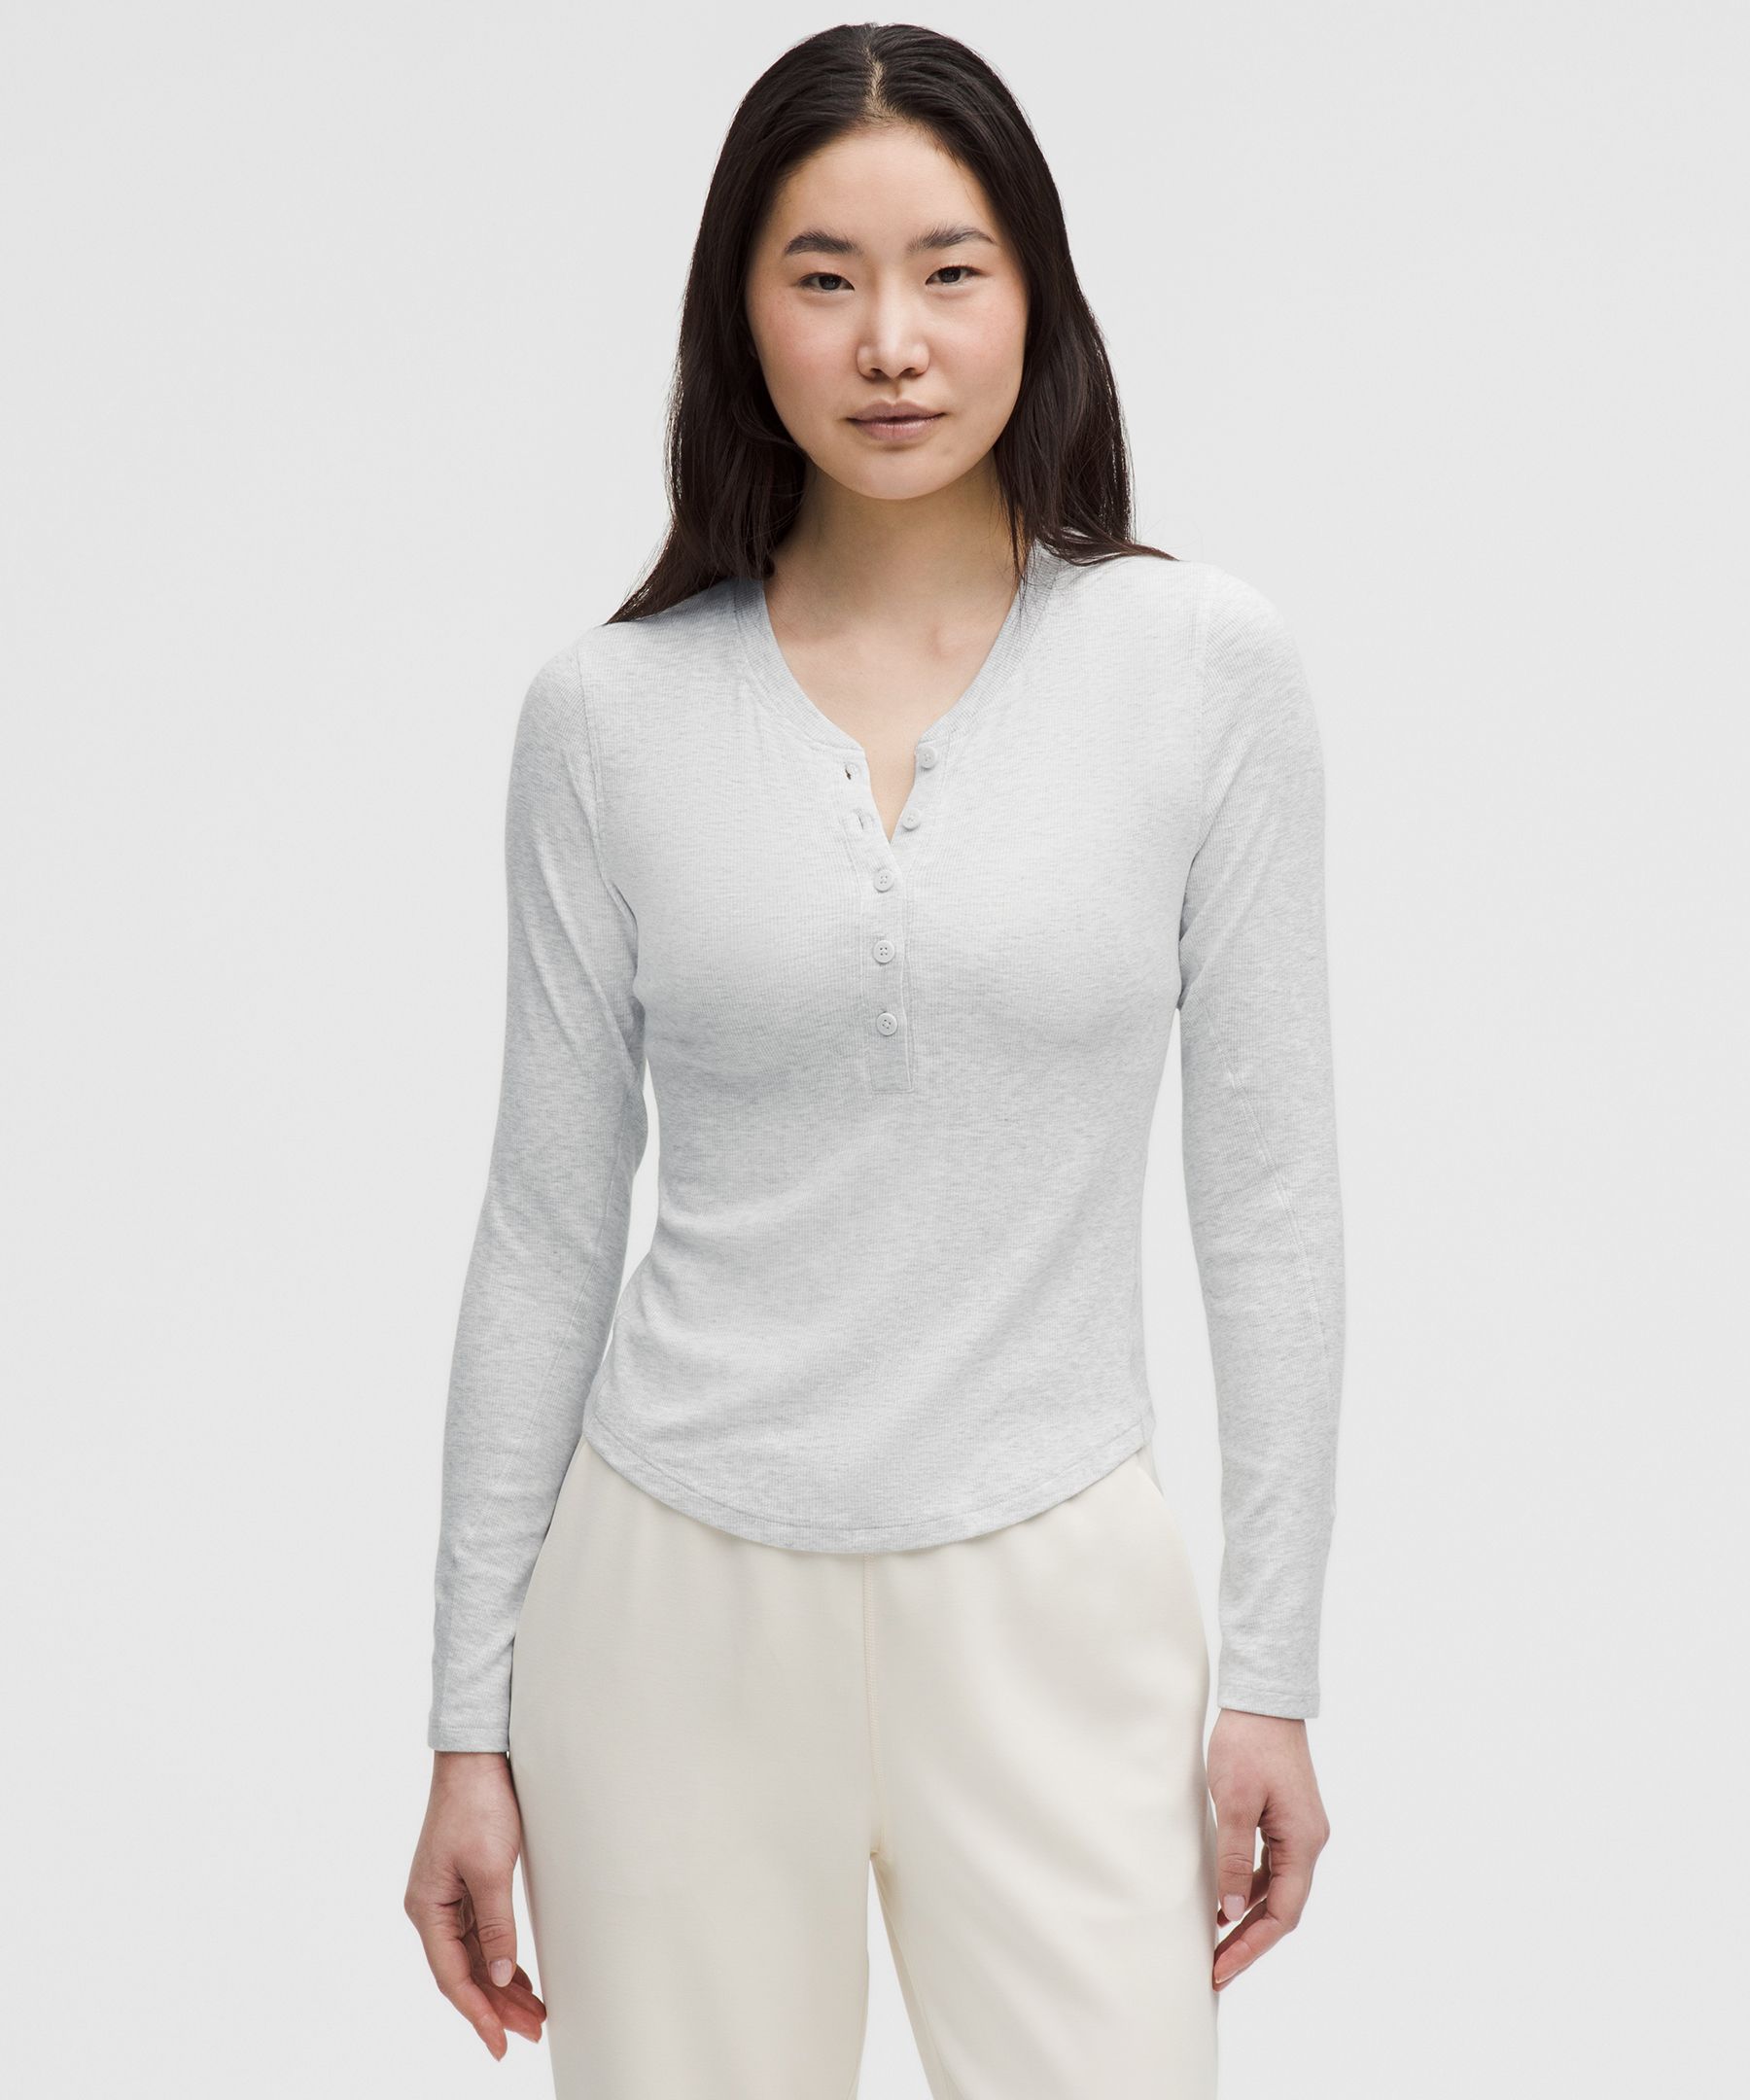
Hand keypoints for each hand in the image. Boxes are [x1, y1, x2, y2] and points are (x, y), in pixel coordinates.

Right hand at [404, 1751, 546, 2057]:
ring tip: (532, 2013)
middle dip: (496, 2005)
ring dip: (500, 1984)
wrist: (477, 1756)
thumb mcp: (491, 1870)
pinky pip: (478, 1934)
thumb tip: (497, 1975)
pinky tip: (516, 1975)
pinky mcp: (462, 1883)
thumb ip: (495, 1926)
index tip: (500, 2044)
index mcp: (428, 1908)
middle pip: (463, 1971)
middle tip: (532, 2031)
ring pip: (472, 1956)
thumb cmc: (479, 1805)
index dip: (477, 2014)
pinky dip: (498, 1957)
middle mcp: (431, 1908)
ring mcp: (445, 1897)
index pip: (452, 1977)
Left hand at [1205, 1708, 1329, 1989]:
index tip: (1222, 1969)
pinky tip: (1223, 1900)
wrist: (1264, 1698)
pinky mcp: (1286, 1818)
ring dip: (1247, 1918)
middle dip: (1249, 1941)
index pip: (1282, 1914)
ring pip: (1275, 1889)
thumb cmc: (1248, 1744)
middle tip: (1215, 1970)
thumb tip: (1228, 1911)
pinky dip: (1248, 1888)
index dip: (1252, 1946)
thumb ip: (1233, 1858)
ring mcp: (1299, 1830)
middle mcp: (1309, 1842)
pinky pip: (1270, 1866)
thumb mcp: (1234, 1802)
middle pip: (1282, 1908)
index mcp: (1303, 1842)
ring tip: (1216, 1944)